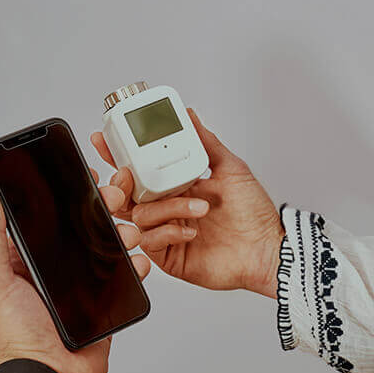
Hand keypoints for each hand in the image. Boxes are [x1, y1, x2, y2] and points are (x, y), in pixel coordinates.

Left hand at [0, 177, 150, 372]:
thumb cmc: (11, 339)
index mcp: (20, 260)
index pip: (42, 217)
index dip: (60, 195)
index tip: (78, 176)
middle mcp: (50, 271)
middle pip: (79, 229)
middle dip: (99, 212)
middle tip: (112, 201)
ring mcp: (78, 287)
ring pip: (105, 249)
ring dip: (120, 235)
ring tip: (127, 234)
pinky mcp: (102, 304)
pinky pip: (122, 278)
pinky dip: (134, 267)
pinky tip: (136, 261)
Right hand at [91, 109, 285, 296]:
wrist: (267, 248)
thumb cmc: (255, 214)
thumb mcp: (232, 169)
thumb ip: (207, 143)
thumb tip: (190, 116)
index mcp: (179, 186)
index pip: (140, 169)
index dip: (118, 156)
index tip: (105, 140)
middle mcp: (170, 208)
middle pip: (129, 194)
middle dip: (124, 182)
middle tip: (134, 176)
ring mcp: (168, 232)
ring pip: (141, 215)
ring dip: (168, 208)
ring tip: (199, 208)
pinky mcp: (170, 255)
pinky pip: (151, 241)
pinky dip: (168, 232)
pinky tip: (191, 231)